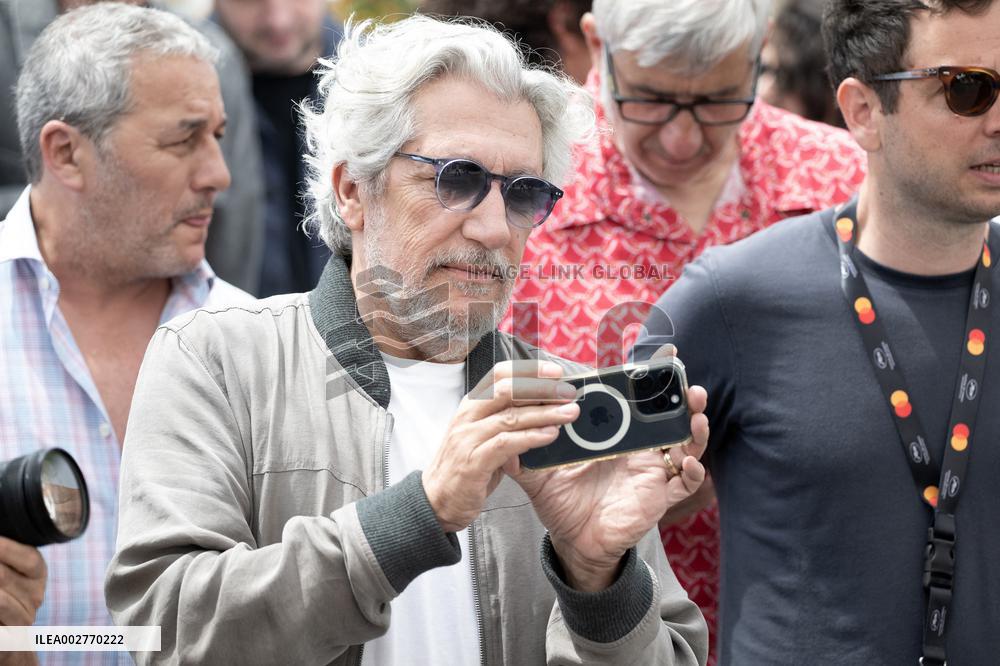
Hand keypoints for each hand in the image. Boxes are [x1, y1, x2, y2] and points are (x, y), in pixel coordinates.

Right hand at [422, 360, 580, 532]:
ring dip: (545, 413)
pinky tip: (550, 435)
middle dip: (542, 388)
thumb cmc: (465, 467)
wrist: (436, 501)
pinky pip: (506, 444)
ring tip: (570, 412)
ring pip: (510, 416)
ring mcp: (468, 438)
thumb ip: (507, 422)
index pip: (500, 375)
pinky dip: (531, 437)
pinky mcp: (474, 462)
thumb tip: (544, 408)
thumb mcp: (484, 436)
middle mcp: (468, 416)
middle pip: (507, 390)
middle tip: (568, 391)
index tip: (555, 371)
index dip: (529, 370)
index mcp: (471, 405)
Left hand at [513, 384, 708, 591]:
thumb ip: (524, 448)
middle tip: (685, 383)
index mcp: (612, 434)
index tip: (661, 356)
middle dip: (681, 398)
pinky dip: (692, 472)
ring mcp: (651, 469)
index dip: (647, 380)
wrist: (573, 540)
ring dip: (695, 428)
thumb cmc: (563, 501)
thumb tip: (502, 424)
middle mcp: (637, 447)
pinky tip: (690, 464)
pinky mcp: (659, 493)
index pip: (632, 401)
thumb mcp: (541, 472)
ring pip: (685, 444)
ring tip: (696, 415)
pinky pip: (683, 483)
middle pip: (667, 417)